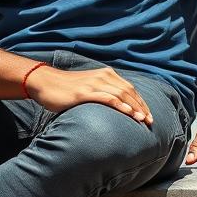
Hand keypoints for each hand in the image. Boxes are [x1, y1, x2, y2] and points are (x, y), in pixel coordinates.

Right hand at [26, 65, 152, 124]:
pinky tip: (127, 112)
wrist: (46, 82)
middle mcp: (103, 76)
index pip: (129, 88)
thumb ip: (103, 92)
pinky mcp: (84, 93)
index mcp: (106, 74)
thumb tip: (116, 106)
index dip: (141, 102)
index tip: (149, 115)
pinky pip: (106, 98)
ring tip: (143, 119)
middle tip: (151, 121)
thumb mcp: (89, 87)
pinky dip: (119, 104)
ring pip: (120, 95)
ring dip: (134, 107)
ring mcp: (94, 84)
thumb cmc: (67, 88)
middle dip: (141, 106)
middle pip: (129, 92)